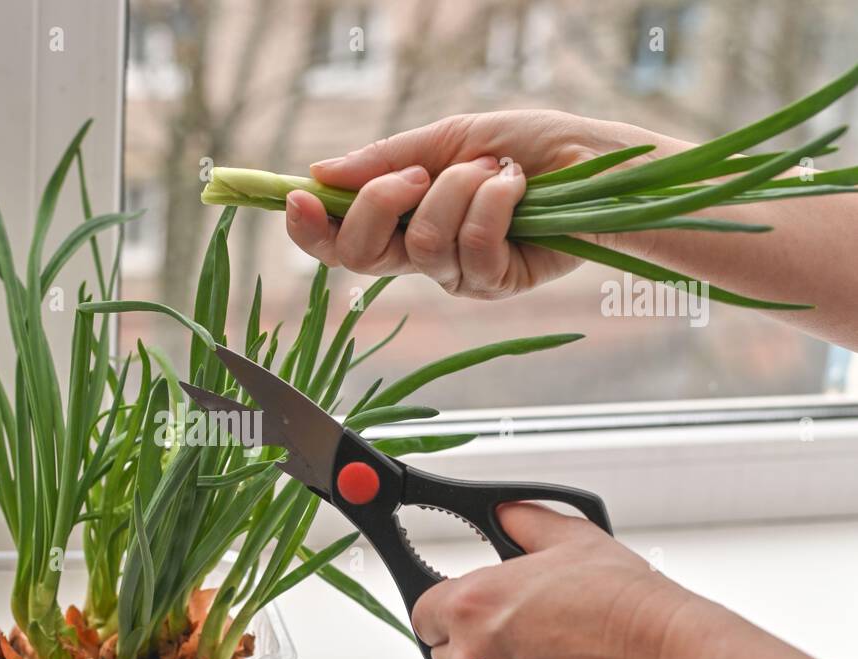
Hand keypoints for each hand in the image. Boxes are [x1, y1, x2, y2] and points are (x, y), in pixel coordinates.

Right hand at [286, 110, 653, 297]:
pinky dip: (494, 204)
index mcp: (402, 217)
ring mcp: (456, 273)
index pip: (337, 240)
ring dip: (460, 190)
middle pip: (359, 255)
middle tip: (418, 174)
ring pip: (422, 244)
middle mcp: (421, 252)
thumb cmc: (529, 145)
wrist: (596, 160)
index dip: (309, 228)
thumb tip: (321, 171)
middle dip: (379, 205)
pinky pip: (472, 250)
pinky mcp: (494, 285)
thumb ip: (386, 157)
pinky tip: (517, 188)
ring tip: (497, 169)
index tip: (299, 196)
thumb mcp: (450, 136)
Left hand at [411, 502, 697, 658]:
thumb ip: (523, 523)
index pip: (424, 615)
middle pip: (447, 657)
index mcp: (471, 606)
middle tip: (525, 639)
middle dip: (476, 647)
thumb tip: (504, 514)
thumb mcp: (570, 539)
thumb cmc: (624, 605)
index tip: (469, 616)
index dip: (449, 614)